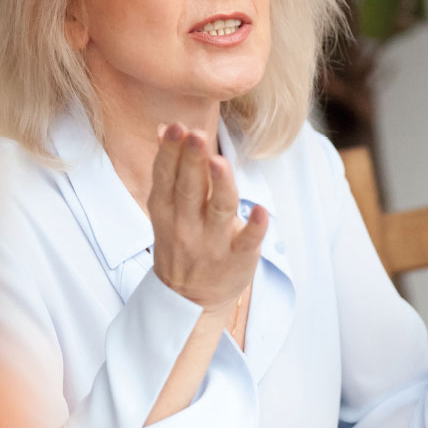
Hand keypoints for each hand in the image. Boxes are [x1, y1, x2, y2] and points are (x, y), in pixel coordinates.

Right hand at [147, 124, 266, 313]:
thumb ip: (170, 170)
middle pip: (189, 189)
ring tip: (219, 162)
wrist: (189, 300)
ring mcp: (212, 245)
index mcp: (166, 210)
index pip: (166, 177)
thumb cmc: (182, 242)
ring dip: (220, 186)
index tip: (176, 127)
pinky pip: (247, 243)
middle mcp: (186, 226)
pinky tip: (262, 212)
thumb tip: (165, 127)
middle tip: (196, 134)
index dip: (170, 152)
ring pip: (218, 211)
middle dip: (191, 161)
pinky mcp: (237, 260)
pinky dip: (254, 228)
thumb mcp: (166, 210)